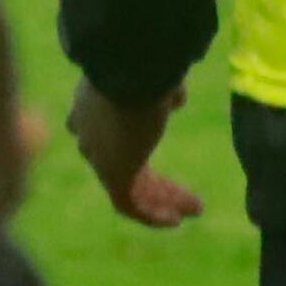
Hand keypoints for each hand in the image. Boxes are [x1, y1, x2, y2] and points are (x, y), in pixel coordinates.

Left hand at [66, 79, 205, 229]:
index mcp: (93, 102)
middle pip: (121, 161)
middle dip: (155, 179)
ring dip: (162, 199)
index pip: (102, 129)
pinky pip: (129, 203)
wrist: (129, 69)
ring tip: (196, 209)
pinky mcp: (110, 172)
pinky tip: (175, 219)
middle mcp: (90, 131)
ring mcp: (98, 153)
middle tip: (185, 192)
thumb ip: (163, 88)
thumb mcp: (156, 74)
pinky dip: (152, 214)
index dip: (131, 141)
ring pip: (130, 185)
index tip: (155, 139)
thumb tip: (175, 96)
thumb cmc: (145, 65)